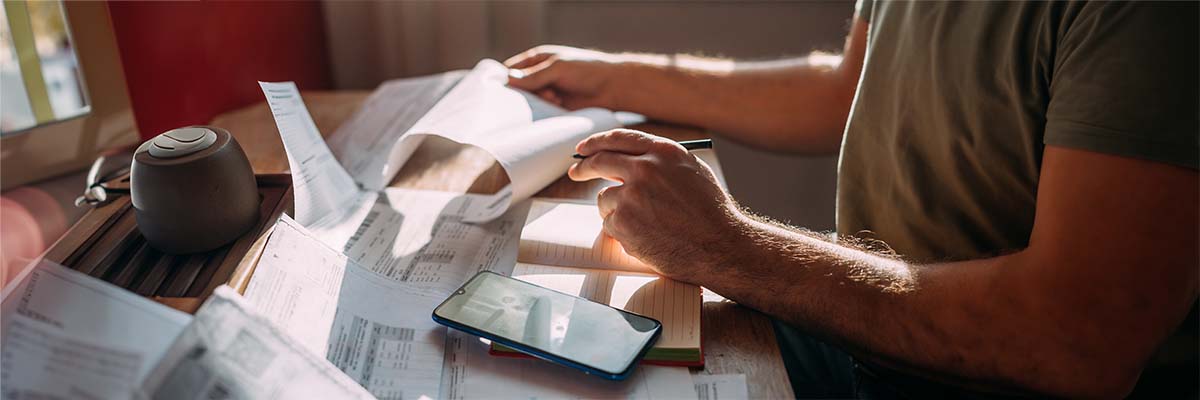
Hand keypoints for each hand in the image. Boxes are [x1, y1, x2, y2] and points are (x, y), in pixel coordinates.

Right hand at [505, 45, 633, 109]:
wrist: (612, 87)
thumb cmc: (587, 70)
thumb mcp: (558, 68)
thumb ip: (534, 75)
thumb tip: (508, 79)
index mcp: (537, 59)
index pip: (511, 69)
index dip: (504, 79)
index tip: (500, 91)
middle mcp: (539, 76)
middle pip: (518, 88)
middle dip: (520, 95)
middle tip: (529, 98)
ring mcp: (547, 92)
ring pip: (529, 102)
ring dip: (536, 104)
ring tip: (552, 99)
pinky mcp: (555, 108)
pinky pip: (541, 113)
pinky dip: (543, 113)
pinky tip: (552, 109)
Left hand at [568, 129, 743, 280]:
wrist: (720, 247)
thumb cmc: (710, 212)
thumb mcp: (691, 171)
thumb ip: (659, 160)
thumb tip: (626, 159)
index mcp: (662, 152)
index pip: (618, 139)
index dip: (596, 142)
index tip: (583, 149)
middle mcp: (645, 169)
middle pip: (599, 161)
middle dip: (583, 167)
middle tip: (576, 172)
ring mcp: (631, 196)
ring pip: (605, 198)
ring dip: (616, 209)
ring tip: (646, 222)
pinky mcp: (623, 222)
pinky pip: (610, 223)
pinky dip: (623, 231)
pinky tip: (647, 235)